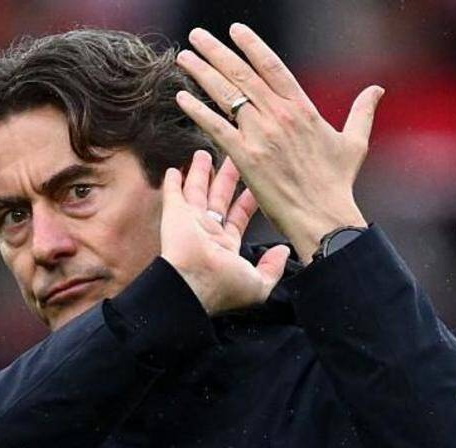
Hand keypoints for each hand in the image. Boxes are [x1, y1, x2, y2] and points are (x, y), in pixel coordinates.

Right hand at [160, 149, 290, 314]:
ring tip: (204, 154)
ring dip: (199, 174)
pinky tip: (174, 170)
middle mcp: (207, 233)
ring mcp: (189, 223)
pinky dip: (172, 182)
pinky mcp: (174, 215)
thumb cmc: (224, 285)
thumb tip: (283, 251)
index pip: (238, 216)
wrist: (194, 285)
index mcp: (226, 246)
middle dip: (225, 178)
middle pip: (218, 199)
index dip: (247, 200)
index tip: (255, 182)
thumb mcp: (258, 283)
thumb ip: (272, 267)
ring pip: (197, 192)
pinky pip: (172, 194)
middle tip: (232, 158)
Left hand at [174, 23, 381, 261]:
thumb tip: (377, 89)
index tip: (235, 30)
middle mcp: (279, 115)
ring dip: (202, 73)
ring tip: (184, 58)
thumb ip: (361, 112)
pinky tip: (182, 98)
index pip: (272, 66)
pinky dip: (198, 110)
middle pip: (242, 74)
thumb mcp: (354, 143)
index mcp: (302, 108)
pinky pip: (216, 127)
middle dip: (216, 52)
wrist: (323, 217)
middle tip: (197, 36)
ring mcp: (260, 134)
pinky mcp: (245, 156)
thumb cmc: (337, 184)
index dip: (252, 45)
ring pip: (226, 95)